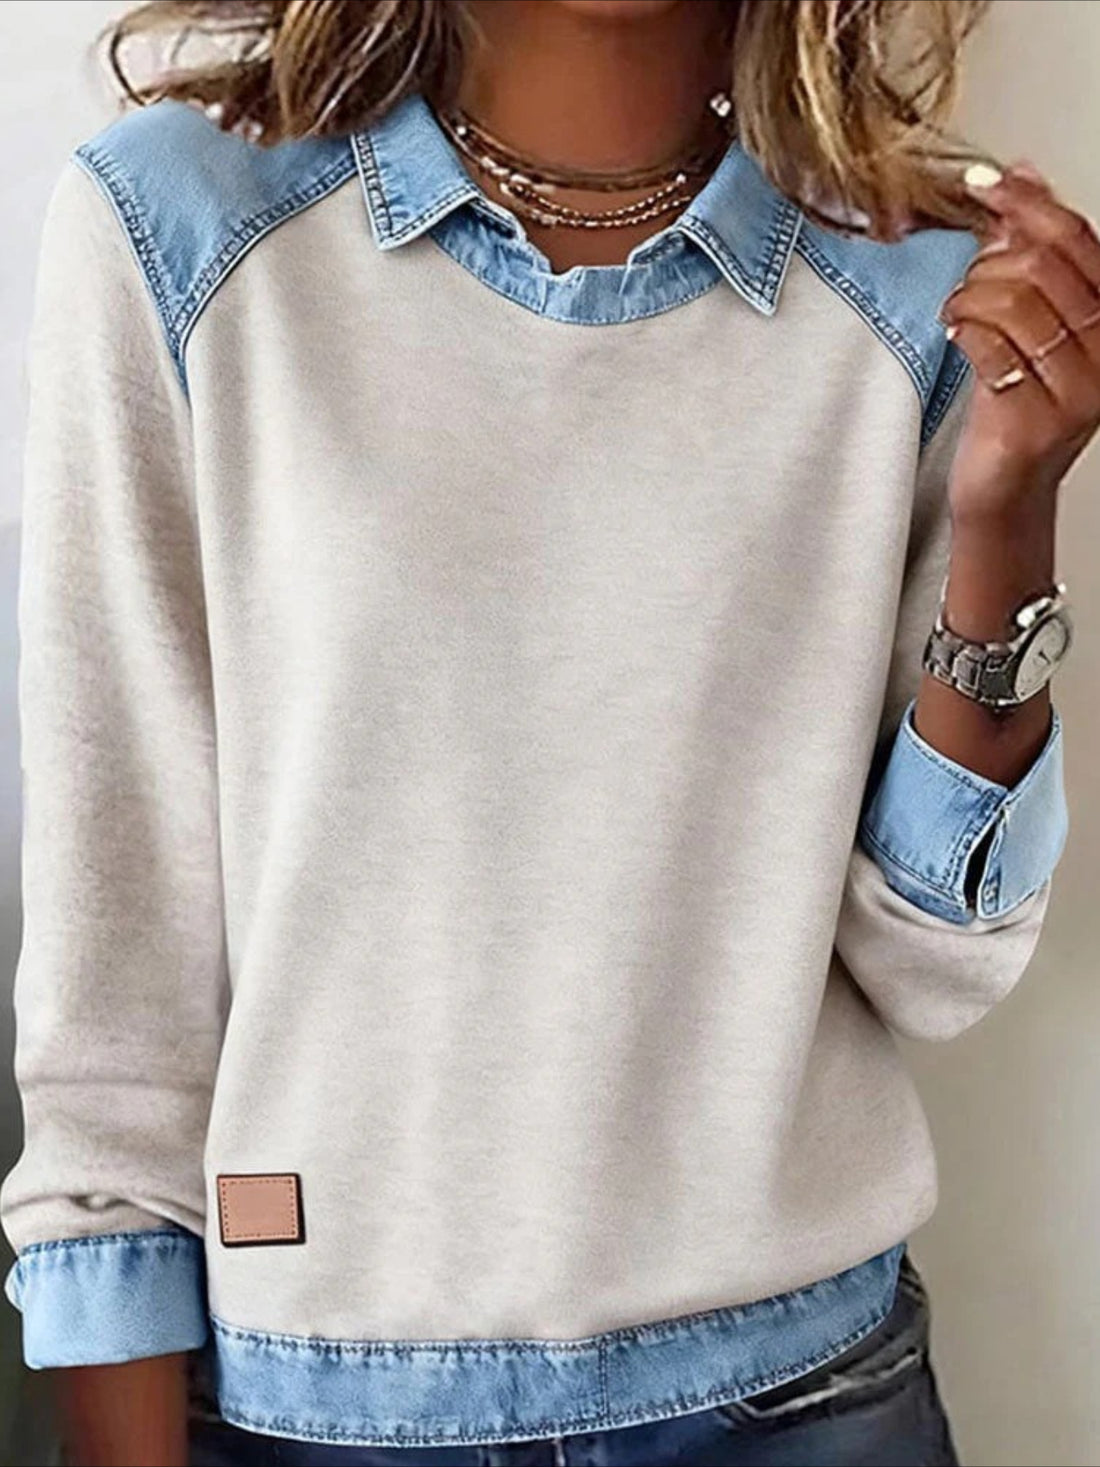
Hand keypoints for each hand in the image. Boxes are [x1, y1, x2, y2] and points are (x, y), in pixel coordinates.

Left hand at [937, 160, 1099, 523]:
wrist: (1005, 488)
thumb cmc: (1014, 406)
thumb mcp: (1029, 321)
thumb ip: (1029, 250)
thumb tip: (1024, 172)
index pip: (1077, 239)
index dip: (1025, 203)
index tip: (980, 183)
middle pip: (1044, 266)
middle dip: (988, 262)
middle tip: (965, 284)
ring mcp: (1077, 390)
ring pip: (1014, 302)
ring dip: (968, 297)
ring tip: (957, 314)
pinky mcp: (1035, 420)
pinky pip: (990, 348)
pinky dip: (962, 331)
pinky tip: (955, 335)